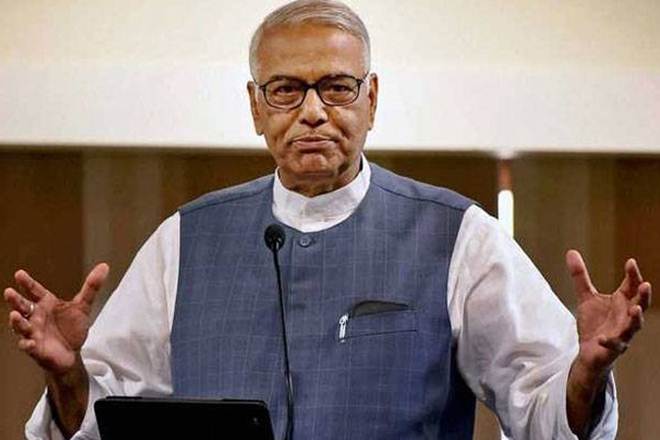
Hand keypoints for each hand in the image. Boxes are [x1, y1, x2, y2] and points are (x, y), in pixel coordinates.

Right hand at [4, 264, 108, 374]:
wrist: (72, 353)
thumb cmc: (71, 327)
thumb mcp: (83, 306)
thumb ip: (91, 287)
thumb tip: (104, 266)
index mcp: (46, 304)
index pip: (34, 291)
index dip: (27, 283)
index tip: (19, 274)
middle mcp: (36, 316)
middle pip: (22, 306)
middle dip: (15, 300)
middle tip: (9, 292)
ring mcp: (33, 332)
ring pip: (21, 326)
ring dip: (17, 322)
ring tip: (15, 315)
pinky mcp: (35, 348)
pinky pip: (28, 346)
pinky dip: (27, 344)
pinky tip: (29, 343)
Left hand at [566, 250, 651, 371]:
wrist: (589, 351)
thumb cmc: (594, 323)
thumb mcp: (586, 297)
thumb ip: (580, 276)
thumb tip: (571, 251)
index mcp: (622, 302)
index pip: (631, 286)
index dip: (633, 275)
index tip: (631, 262)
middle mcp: (626, 316)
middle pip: (640, 304)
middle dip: (644, 295)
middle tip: (645, 284)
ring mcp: (623, 333)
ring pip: (634, 326)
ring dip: (636, 318)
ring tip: (635, 309)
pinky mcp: (614, 348)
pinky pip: (615, 345)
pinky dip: (610, 341)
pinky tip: (603, 338)